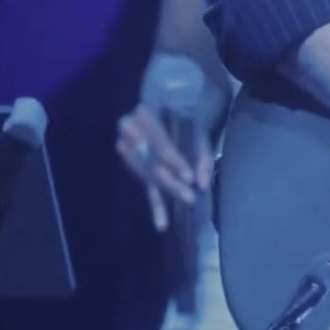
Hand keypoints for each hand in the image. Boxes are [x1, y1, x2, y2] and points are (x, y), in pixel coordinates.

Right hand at [117, 105, 208, 231]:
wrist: (162, 106)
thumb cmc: (182, 117)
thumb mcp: (195, 130)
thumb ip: (201, 155)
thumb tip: (201, 184)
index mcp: (145, 115)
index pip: (160, 143)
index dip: (174, 161)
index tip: (189, 177)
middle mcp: (130, 132)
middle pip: (152, 164)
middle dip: (171, 182)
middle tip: (189, 197)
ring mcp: (127, 149)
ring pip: (148, 176)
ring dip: (166, 193)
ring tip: (182, 206)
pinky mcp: (134, 165)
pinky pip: (145, 185)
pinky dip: (155, 205)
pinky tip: (161, 223)